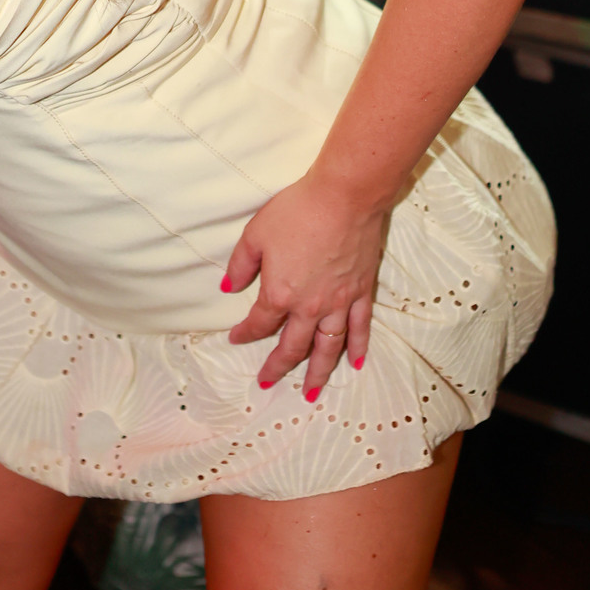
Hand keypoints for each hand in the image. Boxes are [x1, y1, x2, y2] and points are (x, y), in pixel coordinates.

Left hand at [221, 169, 386, 394]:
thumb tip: (228, 287)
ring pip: (328, 348)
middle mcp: (310, 307)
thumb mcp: (256, 233)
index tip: (236, 337)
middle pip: (292, 346)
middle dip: (278, 367)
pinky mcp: (361, 293)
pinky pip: (359, 329)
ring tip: (311, 392)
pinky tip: (355, 364)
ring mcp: (339, 303)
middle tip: (267, 382)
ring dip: (318, 373)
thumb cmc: (297, 211)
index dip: (246, 333)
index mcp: (280, 294)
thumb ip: (240, 265)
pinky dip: (357, 348)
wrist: (344, 197)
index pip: (259, 323)